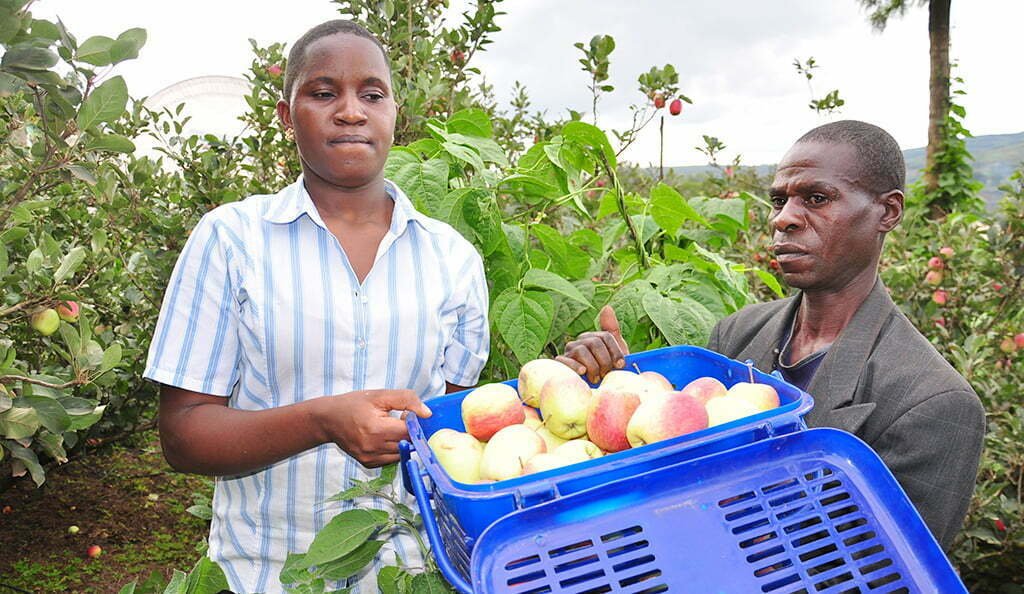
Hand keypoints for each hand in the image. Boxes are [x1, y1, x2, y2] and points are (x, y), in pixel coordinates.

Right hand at [315, 389, 431, 467]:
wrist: (328, 420)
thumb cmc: (353, 404)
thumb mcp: (379, 395)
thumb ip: (406, 400)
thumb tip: (427, 414)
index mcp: (376, 429)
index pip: (409, 431)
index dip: (413, 422)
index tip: (406, 413)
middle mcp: (373, 448)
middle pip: (407, 443)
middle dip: (409, 431)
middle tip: (398, 419)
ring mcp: (370, 458)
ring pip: (401, 453)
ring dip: (402, 441)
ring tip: (390, 428)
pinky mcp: (368, 464)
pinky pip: (391, 459)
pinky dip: (393, 449)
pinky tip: (384, 437)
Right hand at [556, 305, 628, 383]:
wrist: (599, 390)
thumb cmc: (608, 371)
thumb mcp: (616, 352)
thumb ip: (612, 330)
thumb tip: (606, 307)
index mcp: (593, 338)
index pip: (605, 336)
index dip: (615, 351)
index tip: (621, 365)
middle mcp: (579, 342)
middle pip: (594, 342)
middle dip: (605, 360)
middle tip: (607, 374)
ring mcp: (569, 353)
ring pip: (581, 350)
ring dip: (593, 366)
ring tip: (596, 378)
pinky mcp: (560, 365)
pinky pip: (564, 360)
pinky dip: (574, 365)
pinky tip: (582, 372)